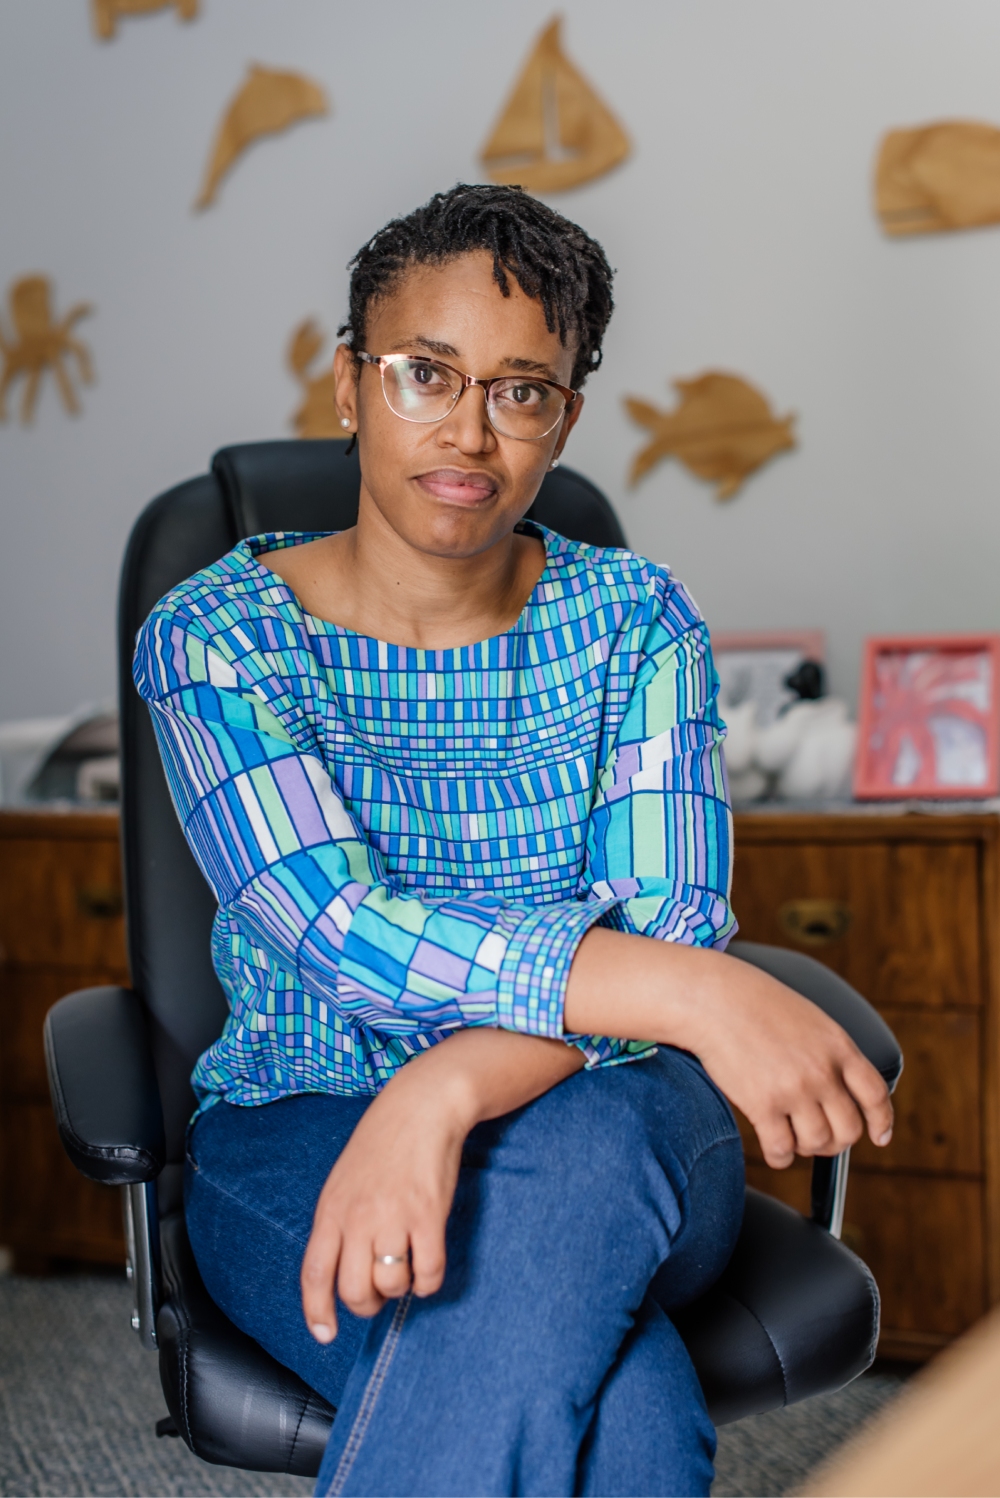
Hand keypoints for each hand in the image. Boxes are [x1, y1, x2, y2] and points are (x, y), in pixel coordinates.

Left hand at [300, 1064, 465, 1342]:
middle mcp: (358, 1218)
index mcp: (331, 1209)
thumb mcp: (345, 1179)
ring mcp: (393, 1218)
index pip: (315, 1274)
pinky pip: (428, 1273)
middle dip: (367, 1304)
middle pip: (354, 1290)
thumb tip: (344, 1266)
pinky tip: (429, 1266)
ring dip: (400, 1289)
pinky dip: (429, 1281)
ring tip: (406, 1267)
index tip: (325, 1335)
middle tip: (379, 1293)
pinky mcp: (428, 1216)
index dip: (317, 1311)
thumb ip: (340, 1221)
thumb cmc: (383, 1142)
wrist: (422, 1106)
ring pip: (391, 1286)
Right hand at [565, 929, 892, 1170]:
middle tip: (819, 1137)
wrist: (713, 999)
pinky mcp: (762, 1105)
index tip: (879, 1137)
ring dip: (806, 1147)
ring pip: (817, 1143)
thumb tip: (838, 1087)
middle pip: (849, 1129)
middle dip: (836, 1141)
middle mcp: (822, 1071)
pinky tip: (773, 1146)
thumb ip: (829, 1051)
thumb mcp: (808, 1019)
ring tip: (790, 1134)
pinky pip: (782, 1149)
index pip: (875, 1095)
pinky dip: (780, 1155)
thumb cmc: (754, 1003)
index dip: (881, 1122)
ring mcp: (793, 1089)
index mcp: (838, 1046)